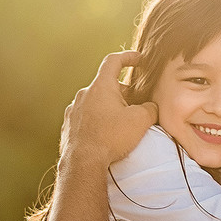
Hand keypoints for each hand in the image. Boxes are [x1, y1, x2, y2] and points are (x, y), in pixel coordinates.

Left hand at [59, 50, 158, 169]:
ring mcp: (74, 111)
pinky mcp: (69, 126)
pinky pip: (86, 118)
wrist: (83, 163)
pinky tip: (106, 134)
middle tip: (136, 105)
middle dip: (123, 93)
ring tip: (121, 123)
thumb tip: (151, 108)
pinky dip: (97, 121)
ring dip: (109, 108)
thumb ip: (150, 108)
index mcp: (100, 87)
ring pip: (95, 103)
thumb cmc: (111, 138)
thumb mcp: (140, 120)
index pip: (113, 61)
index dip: (128, 57)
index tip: (138, 59)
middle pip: (106, 86)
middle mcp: (84, 95)